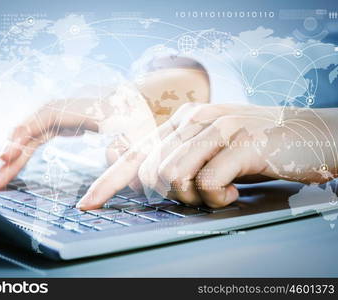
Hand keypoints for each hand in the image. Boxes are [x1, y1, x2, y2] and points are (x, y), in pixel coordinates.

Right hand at [0, 66, 210, 191]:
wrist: (150, 102)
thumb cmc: (148, 124)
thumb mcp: (143, 145)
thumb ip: (122, 166)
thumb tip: (92, 193)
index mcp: (93, 108)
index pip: (50, 116)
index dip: (26, 134)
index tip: (7, 155)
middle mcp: (73, 106)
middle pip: (33, 126)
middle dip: (9, 153)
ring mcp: (67, 111)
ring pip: (31, 131)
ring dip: (10, 153)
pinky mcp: (66, 120)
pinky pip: (38, 135)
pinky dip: (22, 150)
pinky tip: (9, 163)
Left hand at [77, 103, 337, 208]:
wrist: (312, 136)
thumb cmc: (254, 147)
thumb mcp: (211, 150)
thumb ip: (178, 157)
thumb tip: (144, 174)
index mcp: (182, 121)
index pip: (134, 153)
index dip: (106, 181)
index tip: (88, 205)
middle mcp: (194, 120)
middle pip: (150, 171)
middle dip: (167, 195)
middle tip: (198, 195)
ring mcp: (218, 128)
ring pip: (172, 176)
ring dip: (193, 198)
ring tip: (219, 193)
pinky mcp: (242, 142)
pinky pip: (207, 182)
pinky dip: (217, 199)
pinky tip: (234, 193)